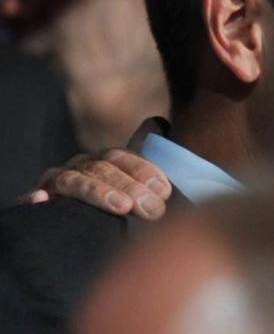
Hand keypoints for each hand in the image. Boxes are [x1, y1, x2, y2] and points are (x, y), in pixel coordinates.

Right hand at [23, 148, 171, 220]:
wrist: (73, 226)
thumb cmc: (113, 203)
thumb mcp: (132, 185)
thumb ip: (146, 164)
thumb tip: (158, 122)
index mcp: (104, 160)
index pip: (123, 157)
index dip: (144, 170)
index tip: (164, 190)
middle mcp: (81, 166)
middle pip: (103, 168)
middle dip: (130, 186)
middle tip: (151, 207)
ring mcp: (57, 181)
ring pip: (76, 181)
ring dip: (99, 192)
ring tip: (122, 207)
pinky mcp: (37, 198)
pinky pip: (33, 195)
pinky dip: (37, 197)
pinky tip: (42, 199)